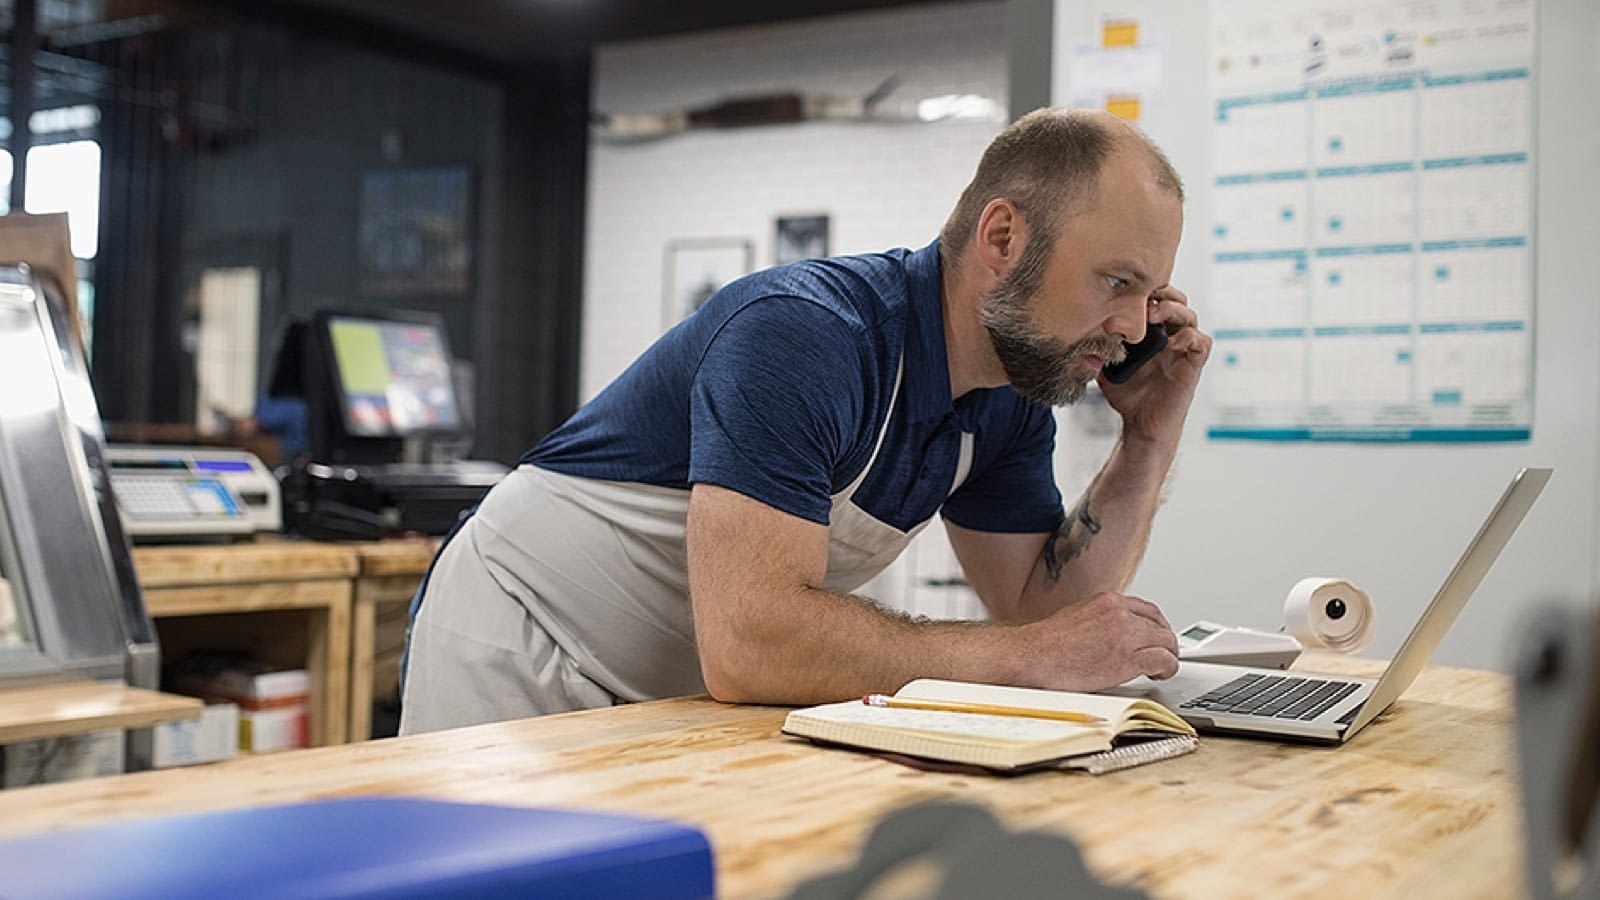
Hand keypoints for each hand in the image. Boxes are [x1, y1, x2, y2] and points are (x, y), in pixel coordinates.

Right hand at [1020, 590, 1179, 690]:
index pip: (1147, 610)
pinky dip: (1166, 669)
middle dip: (1163, 642)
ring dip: (1167, 656)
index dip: (1155, 627)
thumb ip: (1102, 621)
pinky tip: (1156, 675)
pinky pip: (1164, 661)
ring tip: (1158, 668)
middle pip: (1160, 625)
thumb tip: (1114, 634)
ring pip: (1167, 642)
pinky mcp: (1128, 658)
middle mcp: (1120, 613)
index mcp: (1108, 601)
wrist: (1033, 657)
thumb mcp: (1078, 617)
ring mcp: (1125, 634)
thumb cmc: (1047, 645)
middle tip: (1160, 656)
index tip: (1154, 638)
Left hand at [1099, 285, 1211, 447]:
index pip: (1157, 299)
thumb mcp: (1104, 363)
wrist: (1140, 424)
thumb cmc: (1126, 394)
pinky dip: (1189, 337)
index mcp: (1152, 332)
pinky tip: (1170, 343)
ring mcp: (1182, 350)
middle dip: (1163, 293)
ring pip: (1190, 316)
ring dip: (1174, 310)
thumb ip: (1097, 346)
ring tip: (1153, 315)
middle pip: (1177, 301)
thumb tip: (1076, 328)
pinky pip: (1202, 343)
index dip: (1147, 290)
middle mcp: (1170, 336)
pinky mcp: (1192, 366)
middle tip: (1143, 298)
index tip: (1129, 288)